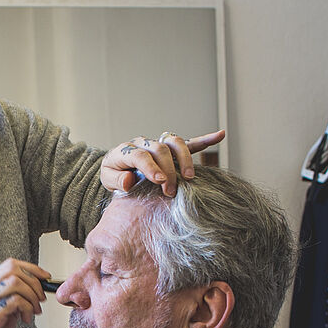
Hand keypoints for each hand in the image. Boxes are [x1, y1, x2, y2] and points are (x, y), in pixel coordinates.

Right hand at [0, 259, 50, 327]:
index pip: (9, 265)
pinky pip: (15, 301)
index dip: (31, 269)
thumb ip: (13, 299)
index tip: (44, 278)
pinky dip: (27, 308)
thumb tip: (34, 291)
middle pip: (12, 269)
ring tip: (33, 311)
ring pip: (15, 282)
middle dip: (33, 282)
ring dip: (31, 296)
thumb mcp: (1, 312)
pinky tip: (25, 319)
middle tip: (40, 299)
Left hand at [100, 129, 225, 196]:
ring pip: (175, 142)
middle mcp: (144, 143)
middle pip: (160, 149)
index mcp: (126, 150)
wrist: (118, 169)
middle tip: (171, 191)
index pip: (141, 155)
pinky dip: (205, 139)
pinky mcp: (171, 149)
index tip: (161, 182)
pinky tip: (220, 135)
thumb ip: (116, 180)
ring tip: (189, 177)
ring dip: (184, 159)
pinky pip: (189, 142)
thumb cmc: (115, 175)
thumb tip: (130, 180)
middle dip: (168, 170)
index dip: (152, 168)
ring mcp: (159, 143)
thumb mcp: (107, 179)